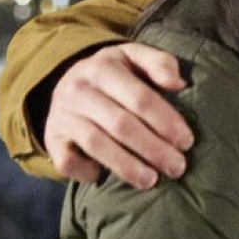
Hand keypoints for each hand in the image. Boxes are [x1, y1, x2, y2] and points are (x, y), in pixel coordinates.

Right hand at [45, 42, 193, 187]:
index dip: (165, 121)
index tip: (187, 142)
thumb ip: (159, 63)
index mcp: (103, 67)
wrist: (66, 82)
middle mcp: (79, 89)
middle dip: (153, 148)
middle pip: (121, 124)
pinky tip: (104, 178)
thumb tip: (179, 83)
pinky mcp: (52, 138)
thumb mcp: (133, 58)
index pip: (140, 98)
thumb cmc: (113, 75)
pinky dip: (85, 172)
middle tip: (177, 167)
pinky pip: (67, 161)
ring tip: (151, 181)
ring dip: (127, 166)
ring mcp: (63, 115)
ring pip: (97, 144)